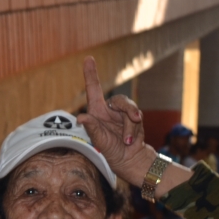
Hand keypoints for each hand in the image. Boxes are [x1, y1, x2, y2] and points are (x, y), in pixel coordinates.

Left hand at [75, 56, 150, 185]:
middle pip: (119, 99)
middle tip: (135, 119)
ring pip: (130, 108)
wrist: (129, 160)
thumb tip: (81, 117)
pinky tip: (130, 141)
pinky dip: (134, 129)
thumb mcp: (99, 141)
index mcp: (96, 112)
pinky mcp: (133, 118)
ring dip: (131, 124)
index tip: (89, 58)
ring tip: (127, 140)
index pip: (93, 89)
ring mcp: (122, 114)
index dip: (91, 74)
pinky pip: (136, 117)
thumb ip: (92, 128)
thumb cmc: (110, 152)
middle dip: (127, 109)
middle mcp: (109, 110)